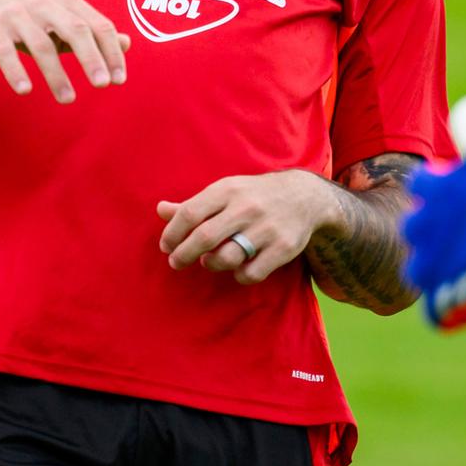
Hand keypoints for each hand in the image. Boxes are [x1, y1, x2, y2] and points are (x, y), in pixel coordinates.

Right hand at [0, 0, 129, 102]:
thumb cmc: (33, 17)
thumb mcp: (65, 20)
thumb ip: (93, 32)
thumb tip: (127, 44)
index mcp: (68, 2)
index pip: (98, 25)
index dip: (111, 52)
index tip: (119, 79)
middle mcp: (45, 4)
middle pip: (75, 30)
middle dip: (91, 58)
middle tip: (103, 85)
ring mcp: (18, 14)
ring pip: (41, 45)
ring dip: (56, 74)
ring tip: (68, 99)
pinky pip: (5, 51)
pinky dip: (16, 71)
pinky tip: (26, 91)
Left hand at [157, 171, 339, 285]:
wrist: (305, 196)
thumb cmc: (254, 195)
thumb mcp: (226, 192)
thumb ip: (194, 205)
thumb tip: (160, 210)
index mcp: (228, 190)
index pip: (190, 212)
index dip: (172, 233)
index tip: (166, 246)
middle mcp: (247, 207)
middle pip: (204, 237)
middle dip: (183, 254)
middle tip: (175, 262)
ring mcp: (266, 228)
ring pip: (226, 258)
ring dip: (210, 264)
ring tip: (209, 261)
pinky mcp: (283, 248)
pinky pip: (250, 273)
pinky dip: (238, 275)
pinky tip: (237, 268)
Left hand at [402, 146, 465, 329]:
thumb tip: (464, 107)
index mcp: (431, 193)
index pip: (421, 184)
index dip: (441, 188)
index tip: (459, 194)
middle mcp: (420, 230)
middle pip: (415, 226)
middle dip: (433, 227)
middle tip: (462, 229)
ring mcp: (428, 268)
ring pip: (419, 267)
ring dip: (437, 264)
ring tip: (463, 263)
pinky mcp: (440, 300)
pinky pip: (436, 308)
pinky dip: (451, 304)